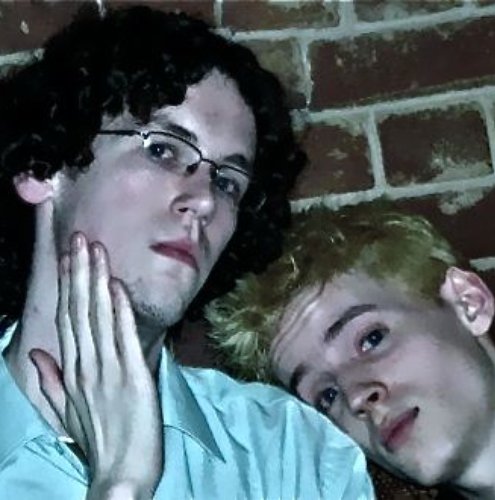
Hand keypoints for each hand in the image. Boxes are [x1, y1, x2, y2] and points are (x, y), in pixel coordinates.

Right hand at [30, 233, 162, 499]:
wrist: (120, 473)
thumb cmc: (98, 440)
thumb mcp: (67, 410)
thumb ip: (50, 381)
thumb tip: (35, 353)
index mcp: (72, 370)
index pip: (68, 318)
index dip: (69, 286)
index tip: (70, 257)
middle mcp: (86, 364)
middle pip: (80, 310)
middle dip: (79, 272)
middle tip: (80, 238)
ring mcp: (107, 369)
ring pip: (98, 316)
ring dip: (96, 281)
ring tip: (95, 250)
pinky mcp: (132, 376)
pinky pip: (123, 337)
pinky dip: (119, 310)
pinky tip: (116, 286)